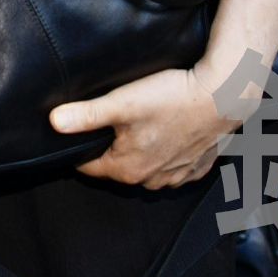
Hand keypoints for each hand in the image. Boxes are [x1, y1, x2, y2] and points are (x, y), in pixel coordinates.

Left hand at [50, 65, 235, 186]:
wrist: (224, 96)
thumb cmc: (172, 98)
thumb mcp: (122, 103)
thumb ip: (85, 115)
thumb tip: (53, 123)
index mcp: (128, 169)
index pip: (89, 167)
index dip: (79, 148)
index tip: (77, 133)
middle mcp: (152, 180)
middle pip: (118, 167)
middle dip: (110, 148)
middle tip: (111, 122)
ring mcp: (177, 175)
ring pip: (146, 167)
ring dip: (140, 151)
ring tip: (139, 125)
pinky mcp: (197, 166)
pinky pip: (174, 166)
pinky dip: (168, 154)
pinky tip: (167, 135)